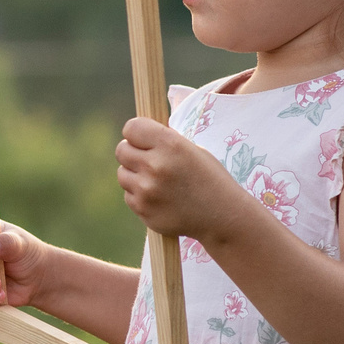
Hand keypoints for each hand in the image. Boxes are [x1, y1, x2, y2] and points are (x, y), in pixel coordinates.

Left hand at [116, 117, 245, 240]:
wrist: (223, 215)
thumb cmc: (210, 178)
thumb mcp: (193, 150)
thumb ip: (163, 141)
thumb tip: (137, 135)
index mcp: (170, 144)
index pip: (132, 128)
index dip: (135, 132)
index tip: (141, 139)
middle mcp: (155, 165)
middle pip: (121, 150)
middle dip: (132, 152)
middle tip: (148, 160)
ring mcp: (147, 190)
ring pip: (122, 174)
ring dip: (134, 175)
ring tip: (157, 181)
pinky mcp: (143, 210)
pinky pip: (129, 195)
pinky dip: (139, 195)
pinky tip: (160, 197)